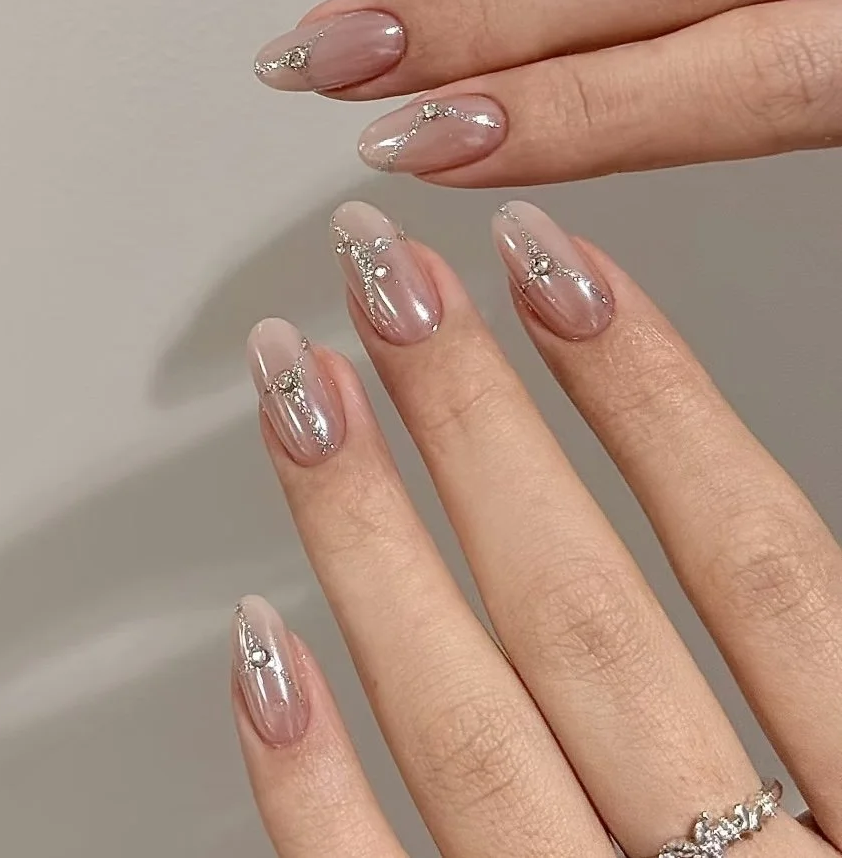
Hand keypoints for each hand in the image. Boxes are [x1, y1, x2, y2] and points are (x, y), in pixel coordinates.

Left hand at [233, 199, 839, 854]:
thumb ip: (832, 666)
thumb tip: (747, 514)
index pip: (758, 564)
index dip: (655, 395)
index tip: (556, 265)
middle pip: (584, 615)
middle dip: (474, 421)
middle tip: (390, 278)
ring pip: (467, 727)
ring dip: (369, 539)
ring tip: (300, 392)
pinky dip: (309, 778)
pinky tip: (258, 646)